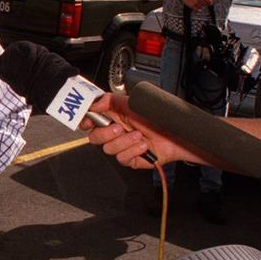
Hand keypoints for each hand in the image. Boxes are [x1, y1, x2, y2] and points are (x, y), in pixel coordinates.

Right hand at [79, 95, 211, 169]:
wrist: (176, 133)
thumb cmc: (157, 117)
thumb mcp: (131, 102)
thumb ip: (108, 100)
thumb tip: (93, 103)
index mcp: (112, 118)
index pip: (90, 122)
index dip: (85, 122)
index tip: (87, 120)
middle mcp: (115, 133)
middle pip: (94, 138)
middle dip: (105, 133)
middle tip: (119, 128)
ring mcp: (122, 147)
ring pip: (108, 149)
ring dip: (124, 141)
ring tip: (138, 135)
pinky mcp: (131, 160)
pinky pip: (122, 158)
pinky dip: (133, 150)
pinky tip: (143, 144)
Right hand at [179, 0, 211, 10]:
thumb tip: (210, 2)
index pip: (209, 0)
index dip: (210, 3)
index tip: (210, 4)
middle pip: (205, 4)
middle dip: (204, 4)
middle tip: (200, 2)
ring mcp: (196, 2)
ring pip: (201, 7)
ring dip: (199, 6)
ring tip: (195, 2)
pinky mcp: (192, 5)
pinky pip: (197, 9)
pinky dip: (197, 9)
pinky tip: (194, 6)